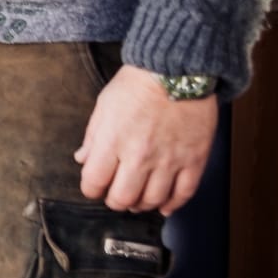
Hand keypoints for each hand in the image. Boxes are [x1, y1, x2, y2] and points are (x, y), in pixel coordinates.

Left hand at [75, 65, 217, 214]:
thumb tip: (82, 159)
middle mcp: (140, 155)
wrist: (178, 71)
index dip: (91, 189)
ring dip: (142, 205)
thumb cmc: (138, 84)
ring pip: (153, 200)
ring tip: (138, 200)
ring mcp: (169, 160)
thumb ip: (92, 137)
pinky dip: (173, 205)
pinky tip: (165, 205)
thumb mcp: (104, 105)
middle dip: (115, 201)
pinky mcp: (194, 160)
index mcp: (112, 140)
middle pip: (123, 198)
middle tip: (115, 196)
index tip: (93, 187)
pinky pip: (184, 194)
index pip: (94, 181)